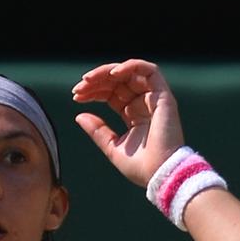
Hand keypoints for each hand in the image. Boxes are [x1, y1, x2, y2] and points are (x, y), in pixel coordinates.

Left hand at [72, 59, 184, 187]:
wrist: (161, 173)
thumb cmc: (140, 166)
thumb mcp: (111, 146)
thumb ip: (97, 130)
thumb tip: (79, 115)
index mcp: (132, 114)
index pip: (111, 93)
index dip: (93, 91)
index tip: (76, 96)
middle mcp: (143, 103)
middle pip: (117, 81)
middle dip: (96, 80)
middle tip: (78, 88)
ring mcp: (154, 98)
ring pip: (130, 72)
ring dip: (107, 71)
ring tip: (89, 79)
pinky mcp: (163, 96)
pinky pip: (150, 70)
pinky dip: (130, 66)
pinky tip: (112, 74)